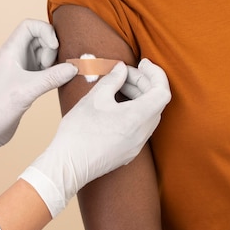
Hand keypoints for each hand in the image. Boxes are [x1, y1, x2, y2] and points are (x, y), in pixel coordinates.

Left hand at [0, 19, 76, 164]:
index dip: (46, 31)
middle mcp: (15, 56)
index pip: (29, 25)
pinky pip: (43, 67)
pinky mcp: (25, 80)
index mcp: (10, 51)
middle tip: (51, 66)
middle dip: (51, 48)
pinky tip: (54, 82)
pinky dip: (52, 72)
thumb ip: (52, 77)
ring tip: (54, 76)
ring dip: (53, 61)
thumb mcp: (27, 91)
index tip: (55, 47)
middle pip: (39, 37)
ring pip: (43, 53)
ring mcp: (20, 68)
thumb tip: (74, 68)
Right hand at [19, 58, 170, 216]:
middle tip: (125, 72)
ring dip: (139, 96)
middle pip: (156, 101)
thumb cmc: (79, 132)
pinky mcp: (129, 152)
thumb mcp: (95, 97)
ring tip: (119, 85)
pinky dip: (135, 110)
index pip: (162, 92)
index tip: (143, 63)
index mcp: (137, 118)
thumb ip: (113, 79)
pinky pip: (141, 126)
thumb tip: (122, 68)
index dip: (156, 74)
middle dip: (143, 82)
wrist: (67, 166)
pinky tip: (117, 103)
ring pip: (149, 114)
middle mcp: (142, 134)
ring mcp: (137, 145)